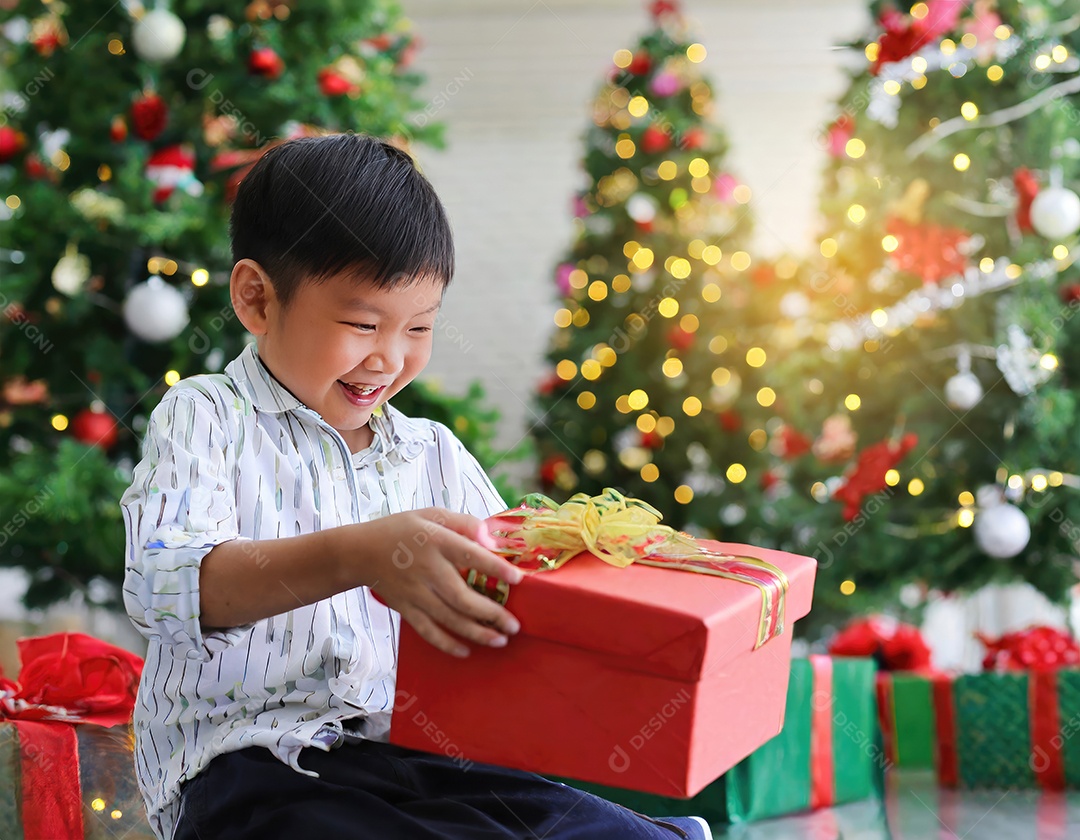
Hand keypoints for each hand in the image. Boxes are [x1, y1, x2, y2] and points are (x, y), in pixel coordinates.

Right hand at [346, 509, 523, 657]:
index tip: (518, 579)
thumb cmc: (403, 530)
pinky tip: (466, 651)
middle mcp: (427, 569)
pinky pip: (427, 631)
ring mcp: (415, 592)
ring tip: (500, 640)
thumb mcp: (431, 515)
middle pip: (461, 597)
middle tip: (514, 625)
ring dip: (477, 633)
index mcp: (436, 541)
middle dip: (491, 614)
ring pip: (448, 619)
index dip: (495, 567)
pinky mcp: (405, 608)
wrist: (360, 552)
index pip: (470, 555)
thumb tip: (492, 537)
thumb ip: (463, 523)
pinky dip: (446, 644)